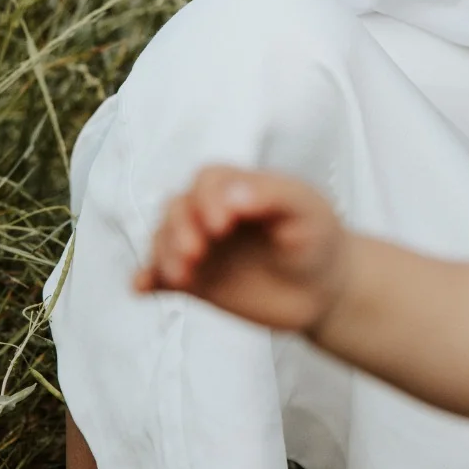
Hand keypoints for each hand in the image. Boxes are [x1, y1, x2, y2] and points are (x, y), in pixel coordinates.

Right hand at [136, 165, 348, 334]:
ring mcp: (201, 247)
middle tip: (197, 253)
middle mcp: (211, 213)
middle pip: (177, 208)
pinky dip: (147, 280)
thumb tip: (231, 194)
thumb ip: (272, 196)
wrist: (325, 288)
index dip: (208, 198)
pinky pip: (160, 277)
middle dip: (180, 228)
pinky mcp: (195, 281)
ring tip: (181, 276)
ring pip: (164, 240)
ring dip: (164, 254)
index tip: (223, 224)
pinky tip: (143, 287)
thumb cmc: (317, 237)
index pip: (208, 180)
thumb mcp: (306, 210)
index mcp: (238, 187)